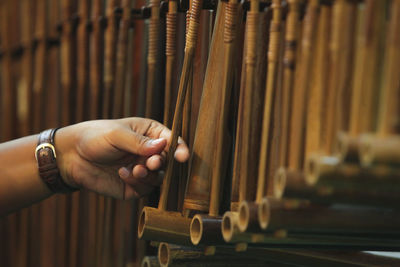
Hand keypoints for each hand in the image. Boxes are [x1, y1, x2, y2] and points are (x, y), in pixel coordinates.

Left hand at [55, 118, 188, 198]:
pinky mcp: (134, 186)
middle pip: (168, 161)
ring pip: (159, 177)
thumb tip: (164, 145)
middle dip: (161, 163)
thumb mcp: (117, 134)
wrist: (71, 157)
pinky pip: (145, 188)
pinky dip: (137, 183)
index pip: (171, 140)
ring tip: (134, 170)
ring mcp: (142, 169)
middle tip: (151, 163)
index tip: (182, 157)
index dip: (179, 149)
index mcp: (149, 133)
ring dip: (149, 175)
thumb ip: (140, 142)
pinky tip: (122, 174)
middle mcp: (149, 152)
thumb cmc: (94, 137)